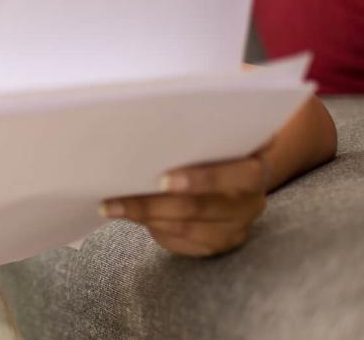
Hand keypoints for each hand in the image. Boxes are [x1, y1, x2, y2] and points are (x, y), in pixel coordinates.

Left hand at [100, 147, 271, 256]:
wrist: (233, 179)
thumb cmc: (212, 150)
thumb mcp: (213, 138)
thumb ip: (196, 136)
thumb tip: (144, 122)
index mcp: (254, 166)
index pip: (240, 174)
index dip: (203, 179)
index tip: (163, 180)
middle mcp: (251, 200)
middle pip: (202, 207)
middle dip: (156, 204)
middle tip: (119, 198)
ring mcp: (237, 226)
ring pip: (187, 226)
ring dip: (145, 216)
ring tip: (111, 206)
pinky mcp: (219, 243)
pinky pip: (184, 241)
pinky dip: (153, 228)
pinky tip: (128, 216)